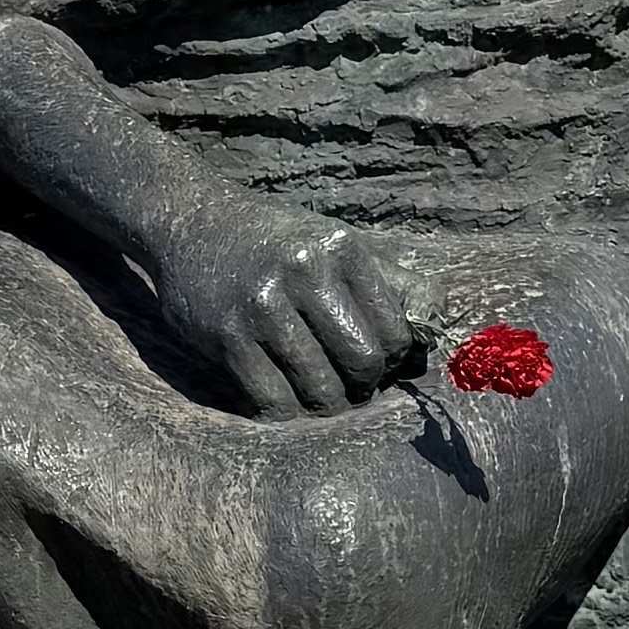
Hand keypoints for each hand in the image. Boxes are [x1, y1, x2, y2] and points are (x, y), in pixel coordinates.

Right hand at [161, 197, 419, 422]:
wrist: (191, 220)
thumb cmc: (277, 242)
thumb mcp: (336, 244)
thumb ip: (393, 284)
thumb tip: (437, 334)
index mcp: (342, 249)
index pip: (397, 334)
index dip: (392, 360)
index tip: (373, 359)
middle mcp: (305, 272)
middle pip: (363, 365)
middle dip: (360, 385)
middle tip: (345, 380)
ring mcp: (262, 305)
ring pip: (321, 392)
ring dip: (322, 401)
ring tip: (314, 387)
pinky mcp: (227, 336)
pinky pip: (273, 401)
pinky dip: (284, 408)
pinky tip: (281, 390)